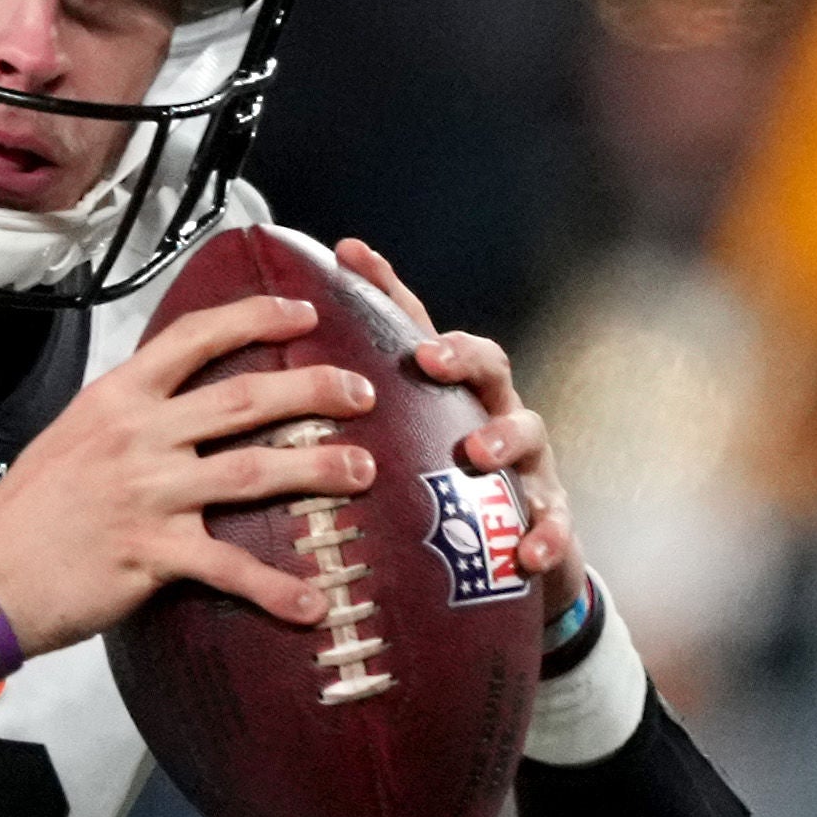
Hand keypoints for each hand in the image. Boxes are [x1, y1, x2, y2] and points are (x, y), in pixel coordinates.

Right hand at [0, 289, 385, 656]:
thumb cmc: (27, 514)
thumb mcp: (73, 438)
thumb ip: (129, 419)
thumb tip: (178, 406)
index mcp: (118, 400)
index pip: (195, 339)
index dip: (255, 317)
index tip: (304, 312)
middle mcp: (138, 437)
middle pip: (244, 399)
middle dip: (313, 389)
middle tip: (361, 390)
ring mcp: (146, 494)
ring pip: (252, 471)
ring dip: (317, 469)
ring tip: (365, 470)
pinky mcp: (150, 554)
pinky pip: (228, 567)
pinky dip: (275, 588)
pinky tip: (312, 603)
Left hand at [324, 237, 578, 610]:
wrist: (518, 561)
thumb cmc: (444, 506)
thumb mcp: (398, 463)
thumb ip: (350, 435)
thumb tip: (263, 409)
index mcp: (449, 399)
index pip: (421, 331)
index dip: (388, 290)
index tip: (350, 255)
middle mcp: (494, 417)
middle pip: (488, 365)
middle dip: (462, 355)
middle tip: (430, 357)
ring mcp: (528, 465)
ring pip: (528, 432)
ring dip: (504, 438)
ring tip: (478, 452)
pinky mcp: (549, 520)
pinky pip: (553, 525)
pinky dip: (545, 536)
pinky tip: (527, 554)